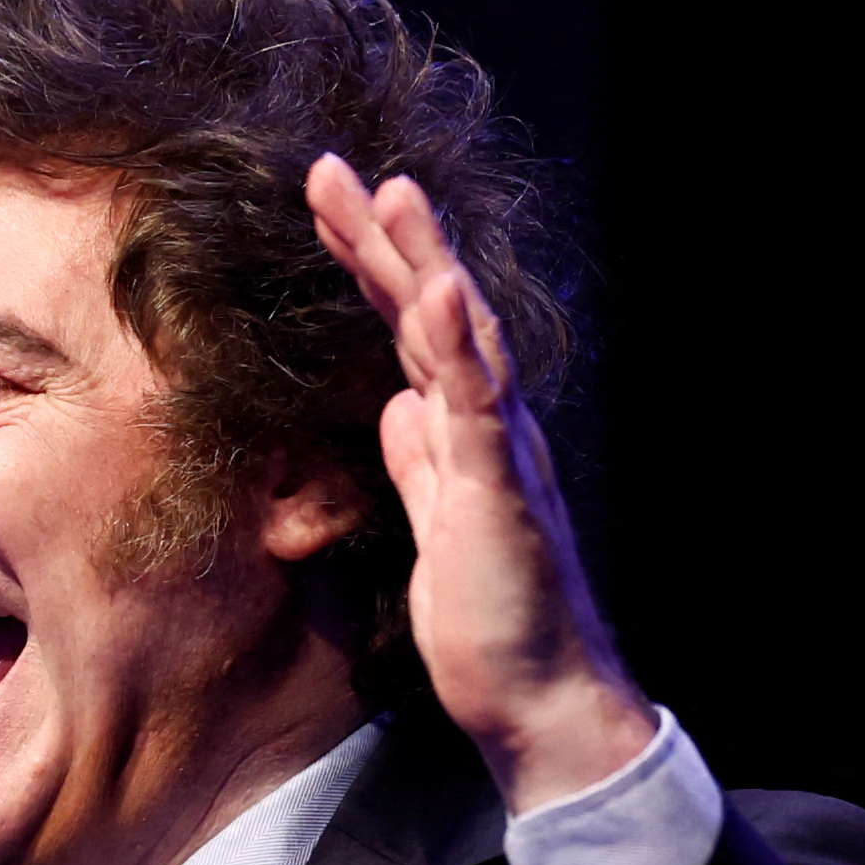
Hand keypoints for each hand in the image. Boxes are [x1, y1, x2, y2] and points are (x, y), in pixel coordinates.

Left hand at [306, 154, 660, 816]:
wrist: (538, 698)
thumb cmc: (492, 621)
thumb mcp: (435, 524)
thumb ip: (420, 461)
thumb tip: (396, 406)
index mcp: (463, 432)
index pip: (407, 331)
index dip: (367, 267)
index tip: (326, 208)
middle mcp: (488, 426)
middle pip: (430, 311)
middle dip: (381, 238)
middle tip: (331, 167)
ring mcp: (500, 452)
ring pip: (460, 339)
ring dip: (426, 262)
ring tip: (393, 193)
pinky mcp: (501, 491)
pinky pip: (480, 408)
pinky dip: (460, 348)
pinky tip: (439, 293)